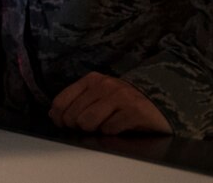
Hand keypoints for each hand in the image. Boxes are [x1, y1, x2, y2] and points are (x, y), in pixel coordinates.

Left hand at [49, 72, 171, 135]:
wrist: (159, 102)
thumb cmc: (123, 101)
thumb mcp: (98, 96)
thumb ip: (76, 101)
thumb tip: (53, 114)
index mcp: (91, 80)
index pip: (62, 101)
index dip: (59, 118)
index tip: (64, 125)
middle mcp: (104, 85)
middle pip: (73, 115)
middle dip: (77, 127)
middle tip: (89, 127)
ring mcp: (120, 97)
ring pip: (88, 122)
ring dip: (94, 130)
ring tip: (104, 126)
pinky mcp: (134, 112)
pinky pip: (109, 129)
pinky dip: (111, 133)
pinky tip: (119, 128)